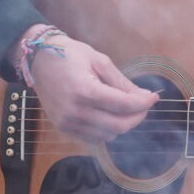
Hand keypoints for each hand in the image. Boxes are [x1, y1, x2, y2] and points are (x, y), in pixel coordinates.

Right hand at [25, 34, 157, 140]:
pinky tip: (108, 115)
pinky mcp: (63, 128)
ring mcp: (67, 123)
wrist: (38, 60)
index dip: (144, 103)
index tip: (154, 97)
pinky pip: (93, 138)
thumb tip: (144, 97)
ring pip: (108, 135)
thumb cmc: (70, 54)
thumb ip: (122, 82)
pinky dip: (106, 130)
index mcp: (85, 91)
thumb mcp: (99, 61)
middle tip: (143, 104)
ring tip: (125, 108)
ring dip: (122, 124)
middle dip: (137, 116)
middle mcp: (75, 111)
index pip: (123, 105)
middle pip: (118, 125)